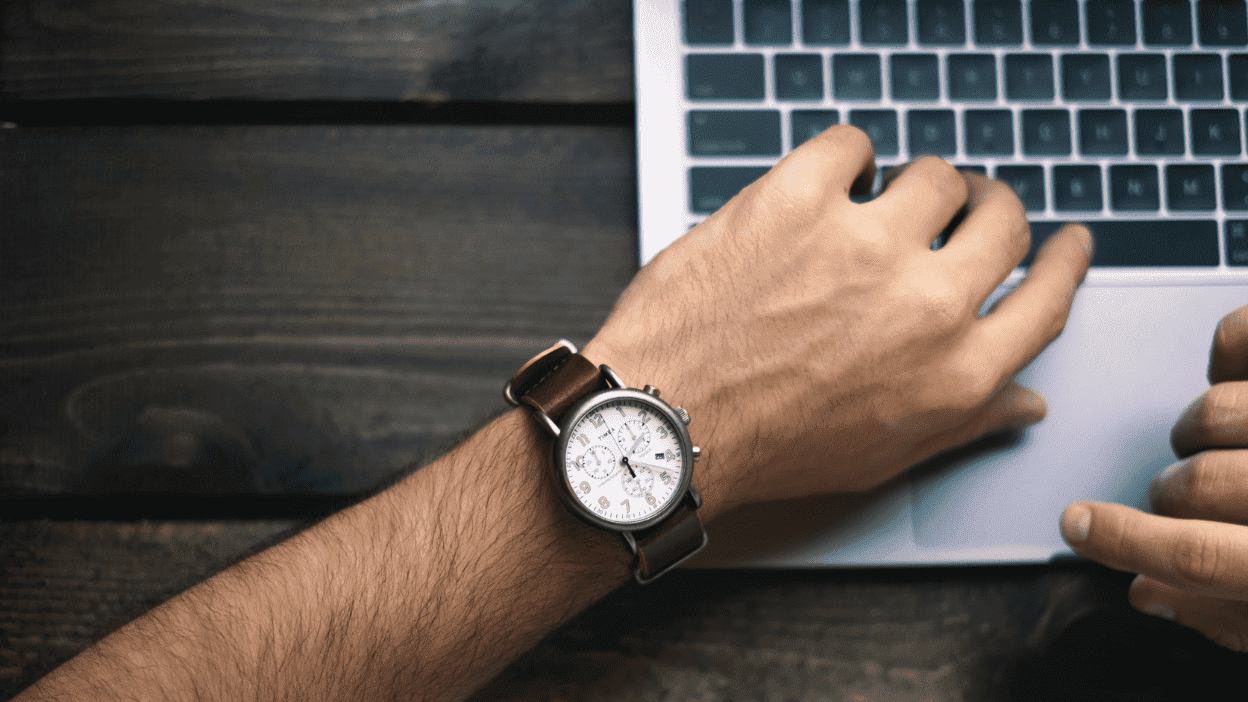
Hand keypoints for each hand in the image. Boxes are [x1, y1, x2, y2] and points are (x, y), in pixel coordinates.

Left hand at [583, 125, 1091, 516]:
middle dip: (991, 209)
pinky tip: (829, 182)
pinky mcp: (797, 201)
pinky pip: (851, 145)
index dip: (1064, 261)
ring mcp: (863, 245)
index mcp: (955, 371)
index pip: (1048, 298)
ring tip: (880, 203)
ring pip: (934, 175)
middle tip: (965, 208)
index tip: (1064, 241)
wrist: (668, 423)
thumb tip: (1024, 399)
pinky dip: (845, 157)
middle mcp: (925, 304)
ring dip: (915, 186)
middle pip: (1002, 221)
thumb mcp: (882, 456)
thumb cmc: (767, 447)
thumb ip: (964, 422)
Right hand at [1061, 305, 1247, 652]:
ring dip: (1200, 429)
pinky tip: (1234, 373)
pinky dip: (1226, 349)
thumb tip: (1150, 593)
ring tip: (1227, 438)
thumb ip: (1236, 616)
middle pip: (1195, 484)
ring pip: (1215, 411)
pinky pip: (1240, 335)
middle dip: (1171, 495)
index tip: (1078, 526)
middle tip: (1183, 498)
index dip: (1123, 543)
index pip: (1197, 556)